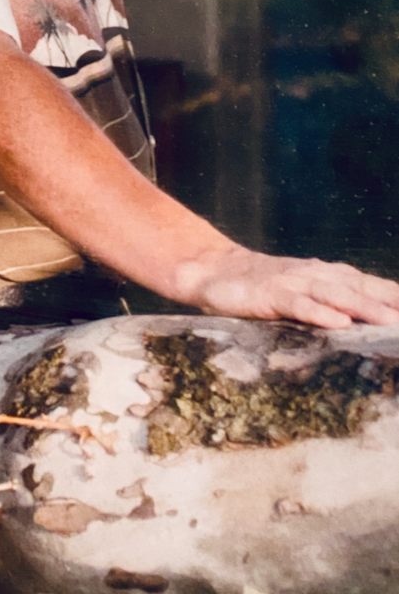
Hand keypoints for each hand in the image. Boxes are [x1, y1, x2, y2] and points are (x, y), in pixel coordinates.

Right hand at [176, 244, 398, 327]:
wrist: (213, 271)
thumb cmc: (263, 286)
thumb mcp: (301, 290)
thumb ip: (330, 300)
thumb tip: (369, 320)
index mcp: (324, 274)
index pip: (367, 283)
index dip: (393, 294)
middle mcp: (312, 274)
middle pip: (357, 288)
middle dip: (388, 301)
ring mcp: (290, 283)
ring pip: (332, 293)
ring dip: (363, 307)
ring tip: (388, 321)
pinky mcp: (267, 295)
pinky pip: (296, 304)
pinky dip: (318, 312)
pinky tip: (337, 323)